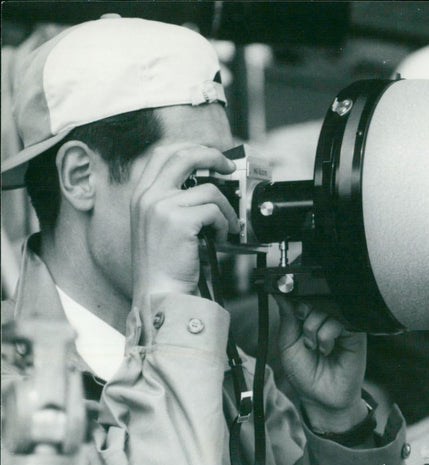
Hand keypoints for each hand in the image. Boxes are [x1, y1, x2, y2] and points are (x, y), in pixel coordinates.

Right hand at [129, 143, 238, 308]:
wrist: (159, 292)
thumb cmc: (164, 265)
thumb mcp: (159, 224)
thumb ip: (174, 201)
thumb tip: (207, 183)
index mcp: (141, 195)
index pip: (163, 153)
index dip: (191, 148)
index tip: (210, 156)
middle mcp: (148, 196)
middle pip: (184, 155)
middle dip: (212, 156)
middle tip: (228, 168)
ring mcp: (161, 206)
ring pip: (209, 190)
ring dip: (225, 209)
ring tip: (224, 227)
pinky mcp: (179, 220)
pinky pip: (215, 211)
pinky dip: (224, 224)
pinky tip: (219, 238)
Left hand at [274, 296, 367, 432]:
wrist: (322, 397)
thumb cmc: (305, 372)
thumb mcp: (288, 344)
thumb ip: (287, 317)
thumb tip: (281, 292)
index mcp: (310, 315)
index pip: (303, 295)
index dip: (296, 299)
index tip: (293, 314)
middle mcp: (327, 316)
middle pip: (314, 297)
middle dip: (304, 318)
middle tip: (304, 339)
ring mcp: (342, 323)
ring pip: (325, 308)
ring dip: (313, 330)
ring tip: (315, 348)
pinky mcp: (355, 332)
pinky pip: (338, 321)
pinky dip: (326, 336)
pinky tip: (327, 350)